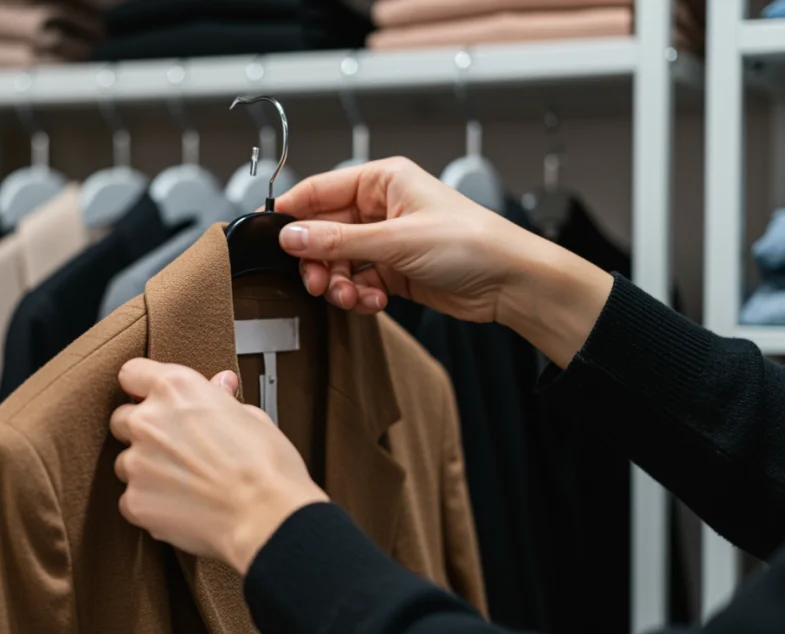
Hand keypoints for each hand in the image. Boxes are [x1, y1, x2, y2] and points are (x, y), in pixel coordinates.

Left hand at [110, 359, 327, 574]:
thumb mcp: (251, 417)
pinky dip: (149, 502)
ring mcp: (137, 463)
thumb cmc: (266, 468)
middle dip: (142, 431)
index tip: (148, 396)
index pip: (132, 374)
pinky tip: (180, 505)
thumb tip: (219, 386)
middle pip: (122, 419)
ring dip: (145, 469)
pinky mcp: (135, 501)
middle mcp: (148, 421)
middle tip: (174, 446)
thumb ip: (221, 399)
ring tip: (184, 482)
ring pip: (125, 461)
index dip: (141, 386)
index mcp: (175, 389)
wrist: (267, 517)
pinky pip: (130, 498)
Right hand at [274, 156, 611, 367]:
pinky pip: (358, 280)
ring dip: (339, 282)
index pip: (319, 190)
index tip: (273, 241)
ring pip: (339, 261)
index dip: (293, 214)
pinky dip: (358, 294)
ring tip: (351, 297)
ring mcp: (387, 240)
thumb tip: (290, 237)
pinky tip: (373, 301)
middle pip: (324, 231)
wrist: (511, 283)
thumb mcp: (396, 240)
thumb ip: (337, 240)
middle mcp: (382, 207)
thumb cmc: (472, 243)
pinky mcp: (394, 270)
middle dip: (319, 260)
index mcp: (382, 181)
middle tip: (319, 282)